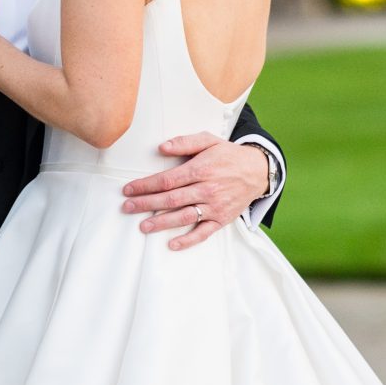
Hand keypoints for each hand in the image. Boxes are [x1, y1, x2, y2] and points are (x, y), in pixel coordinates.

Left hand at [121, 133, 269, 249]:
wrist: (258, 170)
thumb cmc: (229, 155)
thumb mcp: (209, 140)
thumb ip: (185, 142)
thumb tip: (162, 148)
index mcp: (201, 169)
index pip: (167, 180)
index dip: (146, 185)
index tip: (129, 189)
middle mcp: (207, 189)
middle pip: (171, 199)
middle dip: (146, 204)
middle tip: (127, 207)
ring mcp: (215, 206)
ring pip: (184, 217)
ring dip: (161, 223)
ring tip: (143, 226)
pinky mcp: (222, 219)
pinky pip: (203, 233)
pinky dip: (188, 240)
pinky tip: (172, 244)